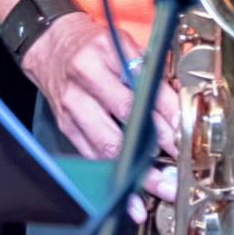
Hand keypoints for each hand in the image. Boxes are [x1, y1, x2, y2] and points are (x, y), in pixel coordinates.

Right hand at [19, 13, 179, 220]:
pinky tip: (128, 191)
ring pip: (106, 143)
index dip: (165, 109)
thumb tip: (178, 102)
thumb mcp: (124, 44)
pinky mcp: (66, 126)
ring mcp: (73, 105)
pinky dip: (111, 174)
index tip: (182, 128)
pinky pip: (90, 154)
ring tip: (158, 185)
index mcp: (106, 53)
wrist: (51, 45)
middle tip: (176, 159)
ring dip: (134, 168)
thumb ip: (149, 70)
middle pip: (124, 114)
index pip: (142, 84)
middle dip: (154, 140)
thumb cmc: (93, 45)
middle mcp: (87, 79)